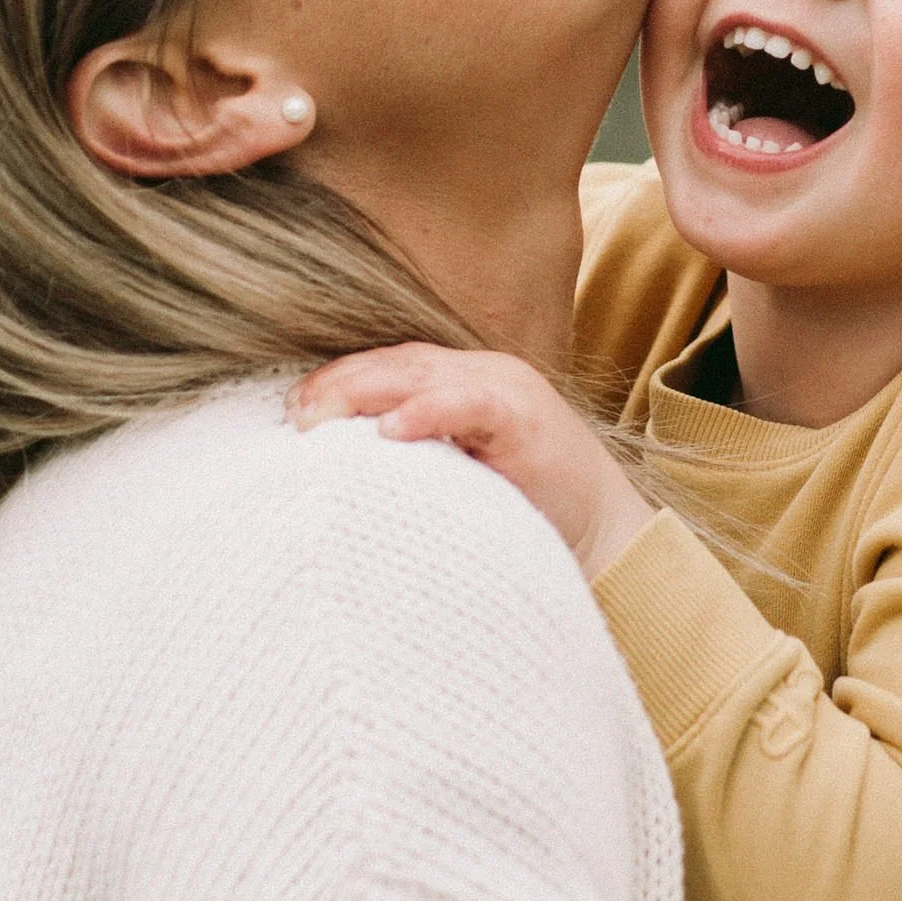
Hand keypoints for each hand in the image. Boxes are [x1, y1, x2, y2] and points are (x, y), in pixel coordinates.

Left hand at [289, 345, 656, 582]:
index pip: (389, 367)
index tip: (293, 411)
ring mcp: (506, 391)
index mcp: (464, 382)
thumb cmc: (529, 514)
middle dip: (339, 384)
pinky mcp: (527, 421)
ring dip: (365, 392)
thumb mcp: (459, 477)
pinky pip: (469, 404)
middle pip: (396, 362)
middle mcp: (482, 374)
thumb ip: (415, 461)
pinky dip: (426, 412)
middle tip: (295, 415)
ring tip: (321, 418)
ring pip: (422, 374)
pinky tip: (390, 431)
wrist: (608, 537)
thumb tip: (341, 474)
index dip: (338, 382)